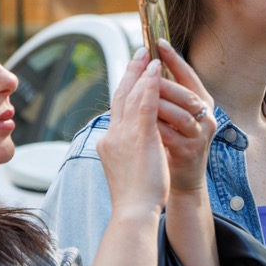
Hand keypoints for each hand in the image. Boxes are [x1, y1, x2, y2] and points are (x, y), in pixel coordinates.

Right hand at [98, 51, 168, 216]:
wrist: (133, 212)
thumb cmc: (134, 198)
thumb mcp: (127, 169)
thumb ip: (128, 152)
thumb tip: (134, 145)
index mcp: (109, 143)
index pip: (117, 108)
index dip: (125, 87)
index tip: (133, 71)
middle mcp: (112, 134)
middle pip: (120, 95)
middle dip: (131, 72)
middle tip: (140, 53)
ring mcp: (123, 135)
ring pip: (131, 94)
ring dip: (141, 72)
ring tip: (150, 55)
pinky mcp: (139, 137)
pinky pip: (144, 103)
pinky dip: (149, 84)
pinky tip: (157, 71)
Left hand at [153, 39, 215, 194]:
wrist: (179, 179)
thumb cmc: (172, 142)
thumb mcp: (172, 114)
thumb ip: (164, 93)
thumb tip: (145, 64)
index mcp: (203, 102)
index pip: (189, 75)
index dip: (174, 59)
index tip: (159, 43)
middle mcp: (207, 116)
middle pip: (187, 94)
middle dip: (163, 84)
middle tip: (144, 76)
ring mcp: (200, 135)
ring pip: (181, 114)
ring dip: (158, 106)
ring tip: (141, 101)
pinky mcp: (190, 152)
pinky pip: (170, 135)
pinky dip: (154, 127)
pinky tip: (141, 124)